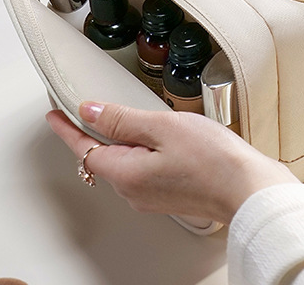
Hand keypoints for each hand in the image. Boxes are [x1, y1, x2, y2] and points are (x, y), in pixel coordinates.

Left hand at [46, 102, 297, 225]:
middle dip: (94, 133)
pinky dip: (141, 150)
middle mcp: (134, 190)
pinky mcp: (169, 194)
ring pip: (125, 163)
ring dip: (122, 140)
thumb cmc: (213, 160)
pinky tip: (157, 137)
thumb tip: (91, 110)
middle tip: (87, 108)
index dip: (67, 128)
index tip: (55, 114)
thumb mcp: (163, 127)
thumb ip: (123, 120)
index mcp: (126, 173)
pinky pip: (143, 169)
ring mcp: (152, 195)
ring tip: (129, 117)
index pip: (84, 148)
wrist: (248, 189)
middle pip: (103, 157)